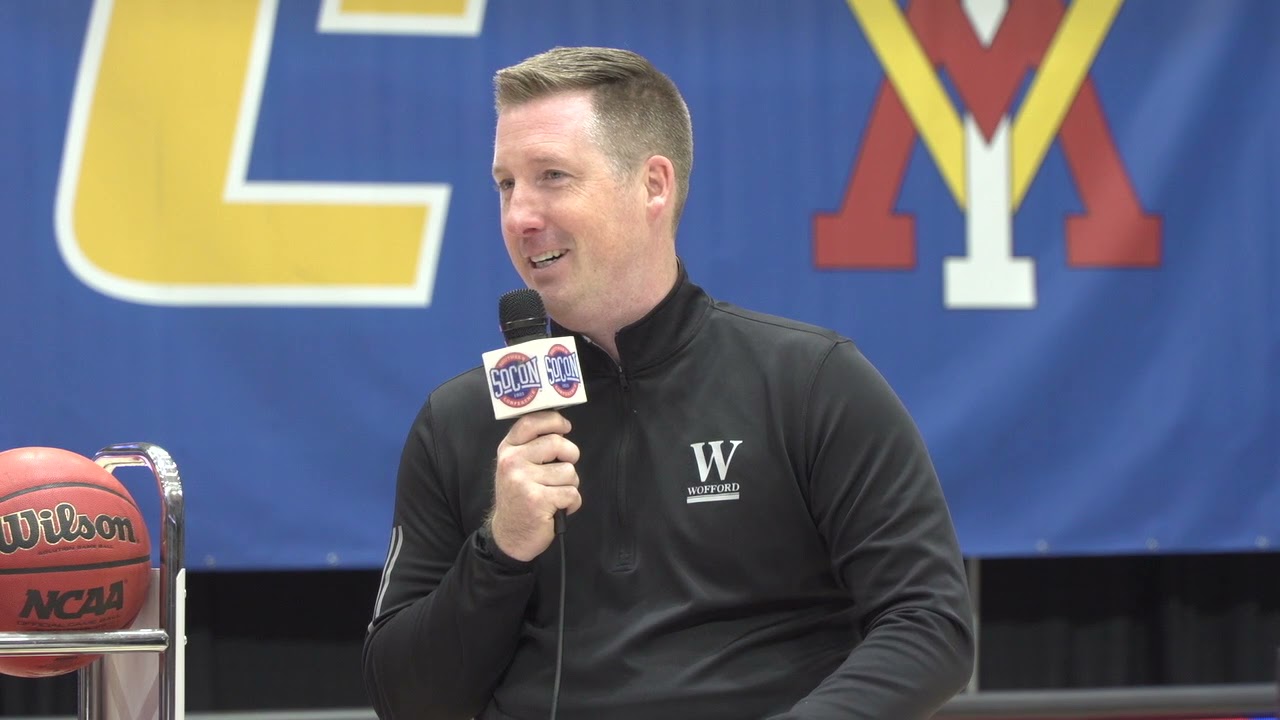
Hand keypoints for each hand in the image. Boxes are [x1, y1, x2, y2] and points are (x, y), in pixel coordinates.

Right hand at [489, 410, 581, 561]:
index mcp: (508, 450)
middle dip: (570, 456)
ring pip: (569, 471)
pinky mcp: (537, 500)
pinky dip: (572, 503)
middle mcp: (512, 462)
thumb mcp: (516, 467)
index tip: (565, 427)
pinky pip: (572, 493)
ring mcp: (523, 481)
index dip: (553, 420)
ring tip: (554, 495)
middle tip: (563, 471)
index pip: (530, 422)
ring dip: (569, 485)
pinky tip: (558, 509)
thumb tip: (560, 428)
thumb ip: (531, 447)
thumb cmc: (519, 499)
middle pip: (557, 443)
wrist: (509, 536)